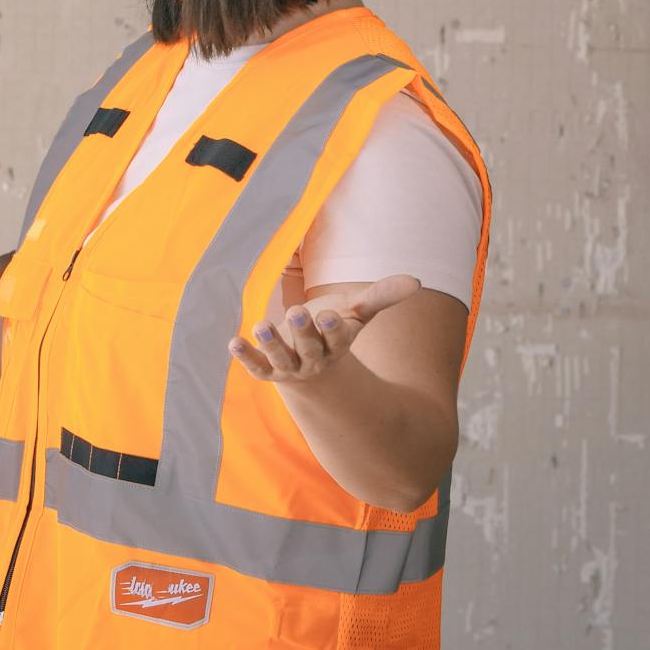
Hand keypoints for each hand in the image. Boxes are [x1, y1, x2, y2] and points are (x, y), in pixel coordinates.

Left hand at [230, 274, 422, 382]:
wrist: (310, 362)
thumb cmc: (332, 327)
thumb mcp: (355, 310)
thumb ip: (381, 296)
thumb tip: (416, 281)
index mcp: (337, 343)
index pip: (338, 338)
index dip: (333, 328)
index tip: (329, 315)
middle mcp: (314, 358)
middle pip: (309, 347)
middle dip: (303, 332)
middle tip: (296, 312)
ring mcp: (290, 366)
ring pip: (282, 358)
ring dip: (271, 344)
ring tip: (261, 325)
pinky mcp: (268, 369)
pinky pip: (257, 366)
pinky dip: (246, 356)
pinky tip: (233, 342)